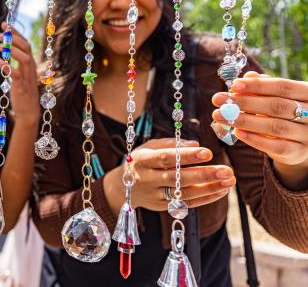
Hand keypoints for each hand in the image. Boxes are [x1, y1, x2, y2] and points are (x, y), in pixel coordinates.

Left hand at [0, 21, 39, 124]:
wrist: (28, 112)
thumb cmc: (22, 91)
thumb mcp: (19, 74)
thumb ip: (15, 62)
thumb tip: (6, 48)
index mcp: (30, 64)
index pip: (25, 43)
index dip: (16, 33)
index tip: (5, 25)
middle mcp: (31, 68)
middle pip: (27, 47)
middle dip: (14, 38)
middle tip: (0, 35)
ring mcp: (28, 78)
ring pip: (25, 59)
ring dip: (13, 51)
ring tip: (0, 46)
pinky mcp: (22, 88)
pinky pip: (16, 75)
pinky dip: (7, 67)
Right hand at [103, 138, 235, 213]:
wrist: (121, 188)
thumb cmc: (141, 161)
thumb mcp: (148, 147)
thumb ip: (170, 144)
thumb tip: (196, 144)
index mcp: (143, 160)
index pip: (166, 158)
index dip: (186, 156)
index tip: (208, 152)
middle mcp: (147, 179)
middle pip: (177, 179)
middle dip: (204, 175)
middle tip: (227, 170)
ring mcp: (155, 195)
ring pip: (184, 194)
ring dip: (209, 188)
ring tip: (229, 181)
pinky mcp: (162, 207)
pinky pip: (187, 204)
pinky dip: (205, 198)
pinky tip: (221, 190)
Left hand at [212, 71, 307, 167]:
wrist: (299, 141)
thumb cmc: (284, 112)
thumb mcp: (277, 96)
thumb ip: (263, 86)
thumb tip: (248, 76)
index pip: (283, 87)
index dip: (257, 85)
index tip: (233, 85)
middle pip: (276, 106)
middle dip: (244, 102)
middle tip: (218, 99)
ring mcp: (307, 135)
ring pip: (274, 126)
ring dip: (244, 120)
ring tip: (220, 116)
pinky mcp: (298, 152)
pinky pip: (276, 146)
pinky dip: (254, 139)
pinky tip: (237, 132)